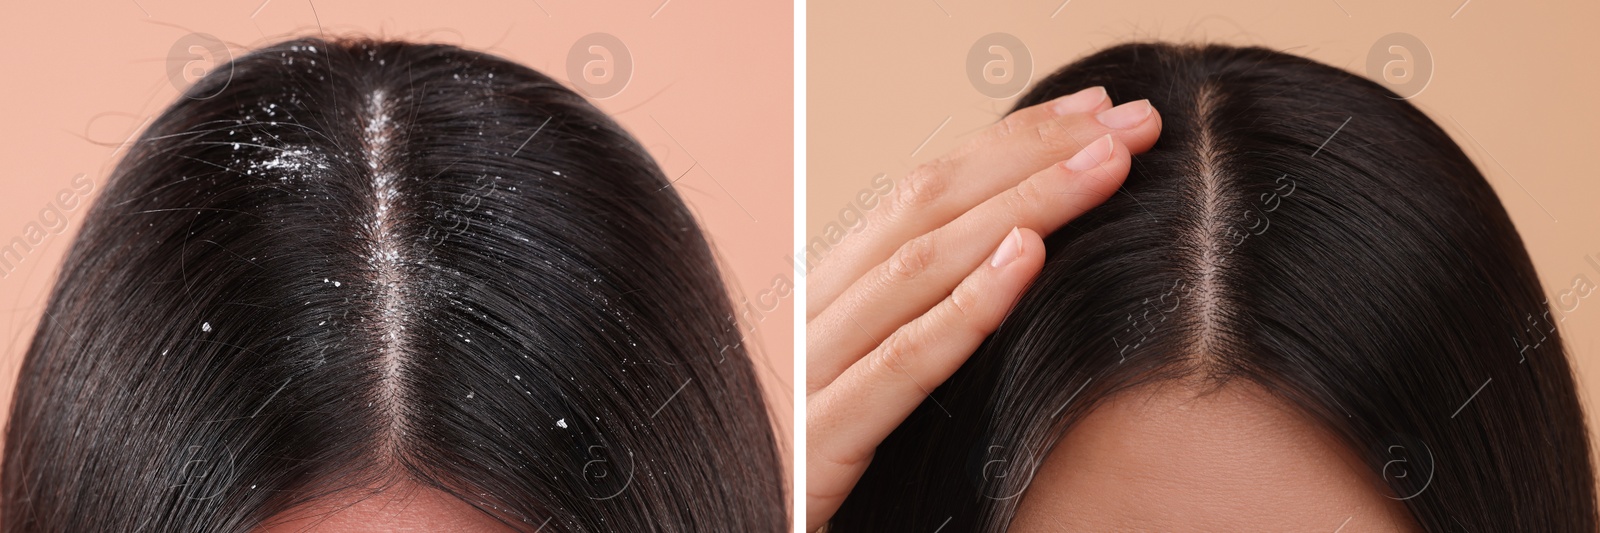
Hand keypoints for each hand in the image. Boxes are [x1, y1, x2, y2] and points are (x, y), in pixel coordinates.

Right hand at [805, 86, 1163, 530]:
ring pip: (918, 267)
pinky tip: (1025, 262)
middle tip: (1131, 119)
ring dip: (1023, 207)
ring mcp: (808, 376)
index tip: (1095, 111)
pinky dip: (965, 305)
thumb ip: (909, 324)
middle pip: (925, 207)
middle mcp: (811, 319)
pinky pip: (899, 364)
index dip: (1012, 142)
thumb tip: (1009, 256)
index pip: (923, 192)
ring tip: (1105, 168)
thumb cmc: (802, 474)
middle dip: (1034, 154)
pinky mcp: (818, 444)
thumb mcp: (856, 388)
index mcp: (823, 300)